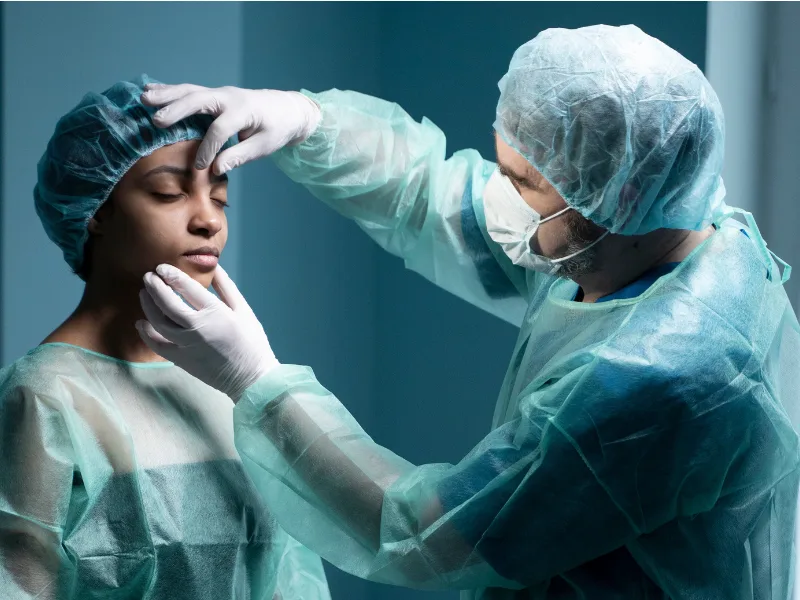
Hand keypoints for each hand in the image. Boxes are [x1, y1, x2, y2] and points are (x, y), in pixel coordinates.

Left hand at [137, 264, 277, 400]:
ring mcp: (186, 345)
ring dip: (147, 305)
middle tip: (148, 276)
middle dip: (154, 286)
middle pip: (167, 302)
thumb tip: (213, 266)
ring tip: (144, 293)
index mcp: (215, 312)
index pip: (186, 287)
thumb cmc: (251, 341)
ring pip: (158, 322)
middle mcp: (197, 327)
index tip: (162, 267)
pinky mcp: (181, 360)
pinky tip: (142, 323)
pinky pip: (157, 345)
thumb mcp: (243, 310)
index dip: (171, 274)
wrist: (251, 377)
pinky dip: (146, 333)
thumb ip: (226, 287)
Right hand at [141, 84, 320, 174]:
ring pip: (189, 91)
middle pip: (199, 101)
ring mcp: (219, 93)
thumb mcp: (263, 146)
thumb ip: (239, 156)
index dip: (208, 148)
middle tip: (155, 120)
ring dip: (166, 95)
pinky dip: (169, 90)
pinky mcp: (213, 95)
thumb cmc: (276, 129)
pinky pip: (189, 91)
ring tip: (144, 98)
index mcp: (243, 110)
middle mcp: (228, 97)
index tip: (198, 166)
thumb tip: (216, 168)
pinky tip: (150, 89)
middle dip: (177, 110)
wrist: (286, 109)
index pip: (220, 129)